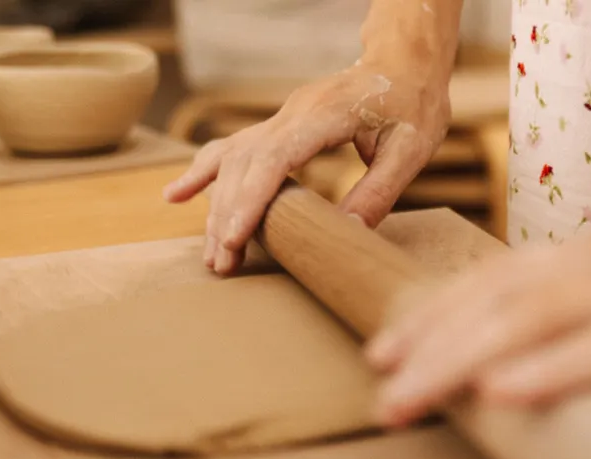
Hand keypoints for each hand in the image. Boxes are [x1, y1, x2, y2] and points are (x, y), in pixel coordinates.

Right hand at [162, 61, 449, 274]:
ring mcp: (282, 116)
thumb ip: (378, 191)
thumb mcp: (410, 150)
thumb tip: (348, 234)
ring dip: (216, 204)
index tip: (235, 237)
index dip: (251, 199)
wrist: (404, 64)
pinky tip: (178, 194)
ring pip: (234, 158)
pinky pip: (235, 147)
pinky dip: (206, 171)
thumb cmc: (412, 103)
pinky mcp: (281, 124)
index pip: (275, 158)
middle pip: (245, 163)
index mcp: (324, 114)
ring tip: (211, 252)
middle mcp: (293, 112)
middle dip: (228, 215)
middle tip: (221, 263)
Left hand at [366, 206, 590, 426]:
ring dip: (463, 357)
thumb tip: (547, 371)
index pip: (500, 279)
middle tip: (378, 380)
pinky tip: (503, 392)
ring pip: (536, 318)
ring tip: (407, 393)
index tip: (389, 346)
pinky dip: (554, 367)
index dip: (439, 311)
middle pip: (500, 298)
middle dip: (431, 339)